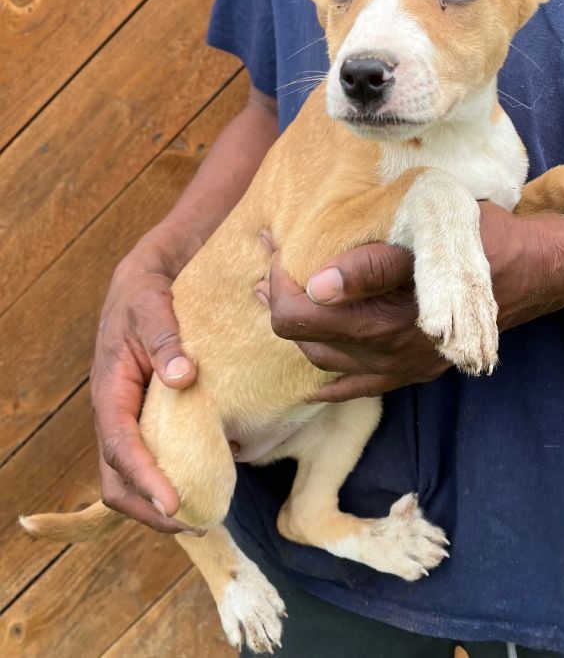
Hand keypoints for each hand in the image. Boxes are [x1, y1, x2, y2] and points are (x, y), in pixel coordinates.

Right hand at [90, 241, 201, 533]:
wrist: (149, 279)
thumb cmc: (148, 292)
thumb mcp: (153, 305)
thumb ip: (165, 338)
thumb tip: (181, 378)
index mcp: (111, 390)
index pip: (119, 447)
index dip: (143, 479)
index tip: (172, 505)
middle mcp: (118, 412)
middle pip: (118, 477)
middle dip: (149, 508)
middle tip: (192, 525)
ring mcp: (134, 417)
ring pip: (135, 474)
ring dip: (161, 501)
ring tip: (202, 516)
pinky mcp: (154, 415)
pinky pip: (158, 455)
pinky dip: (177, 475)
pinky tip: (212, 479)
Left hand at [255, 203, 555, 401]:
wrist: (534, 270)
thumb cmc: (482, 241)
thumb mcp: (430, 235)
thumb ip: (371, 265)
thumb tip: (317, 286)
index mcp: (387, 319)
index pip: (301, 314)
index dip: (279, 281)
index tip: (277, 248)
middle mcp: (390, 353)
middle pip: (306, 340)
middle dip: (280, 303)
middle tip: (272, 270)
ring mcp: (403, 367)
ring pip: (326, 363)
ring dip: (299, 332)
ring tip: (286, 299)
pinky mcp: (415, 372)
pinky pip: (359, 388)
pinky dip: (330, 381)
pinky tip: (317, 378)